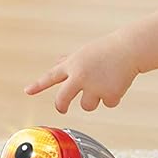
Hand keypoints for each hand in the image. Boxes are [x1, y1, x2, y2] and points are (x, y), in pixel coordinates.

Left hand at [24, 33, 138, 113]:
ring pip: (87, 106)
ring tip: (105, 83)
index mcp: (72, 65)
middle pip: (62, 100)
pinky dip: (113, 97)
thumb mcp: (84, 53)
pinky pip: (108, 104)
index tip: (27, 91)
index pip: (51, 76)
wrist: (129, 49)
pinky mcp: (109, 94)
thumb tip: (57, 62)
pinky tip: (118, 83)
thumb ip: (69, 61)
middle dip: (61, 106)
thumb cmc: (107, 49)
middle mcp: (80, 76)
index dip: (38, 85)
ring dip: (95, 99)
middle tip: (63, 108)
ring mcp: (94, 87)